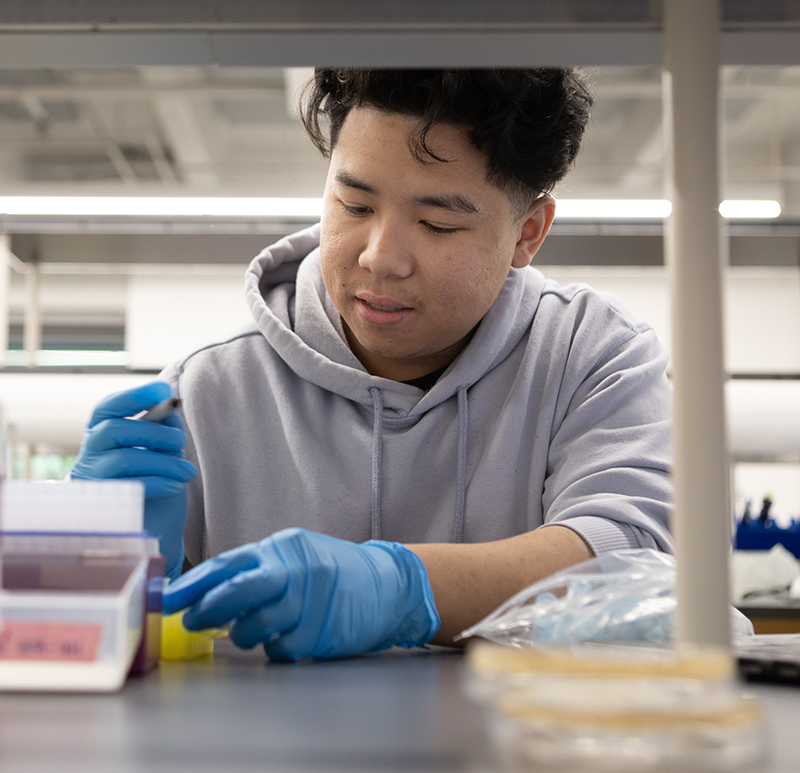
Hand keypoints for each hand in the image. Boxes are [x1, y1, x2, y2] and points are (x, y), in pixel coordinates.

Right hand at [71, 380, 195, 579]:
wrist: (148, 528)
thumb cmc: (152, 481)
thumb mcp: (156, 450)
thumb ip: (160, 427)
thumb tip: (168, 406)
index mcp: (101, 434)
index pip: (107, 407)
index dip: (133, 396)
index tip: (163, 390)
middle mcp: (88, 455)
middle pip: (114, 430)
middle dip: (154, 432)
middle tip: (181, 441)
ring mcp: (91, 481)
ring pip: (125, 459)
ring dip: (165, 462)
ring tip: (188, 471)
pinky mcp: (103, 505)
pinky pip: (131, 487)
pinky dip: (160, 482)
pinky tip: (176, 485)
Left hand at [162, 527, 440, 660]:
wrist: (388, 584)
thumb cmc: (334, 570)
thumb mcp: (296, 555)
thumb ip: (258, 568)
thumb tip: (207, 591)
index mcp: (283, 548)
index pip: (228, 564)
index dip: (193, 583)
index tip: (167, 598)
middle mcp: (296, 571)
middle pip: (238, 591)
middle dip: (207, 609)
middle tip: (191, 620)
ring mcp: (309, 603)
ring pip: (254, 627)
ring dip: (244, 634)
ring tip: (252, 628)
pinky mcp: (320, 633)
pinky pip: (279, 649)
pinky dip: (275, 646)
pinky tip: (287, 635)